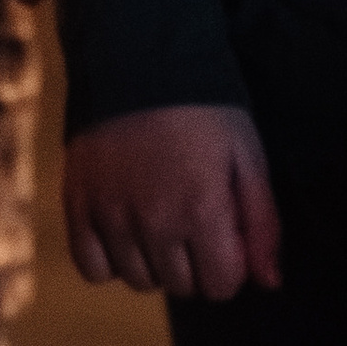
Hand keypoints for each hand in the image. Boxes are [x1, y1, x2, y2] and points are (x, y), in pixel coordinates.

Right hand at [65, 105, 280, 298]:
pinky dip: (110, 261)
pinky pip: (92, 267)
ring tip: (159, 222)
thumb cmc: (204, 108)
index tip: (225, 233)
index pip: (221, 285)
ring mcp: (110, 215)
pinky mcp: (77, 206)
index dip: (230, 263)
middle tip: (193, 221)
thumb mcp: (248, 156)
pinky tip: (125, 233)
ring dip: (155, 262)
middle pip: (182, 286)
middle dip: (196, 263)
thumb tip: (269, 282)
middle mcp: (154, 221)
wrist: (138, 60)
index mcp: (202, 209)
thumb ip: (262, 223)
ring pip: (138, 280)